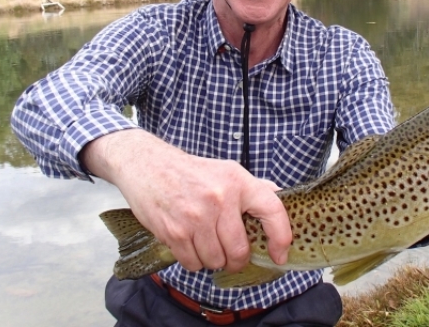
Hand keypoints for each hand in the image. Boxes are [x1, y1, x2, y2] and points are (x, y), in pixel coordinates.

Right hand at [82, 129, 291, 271]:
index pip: (272, 211)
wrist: (148, 165)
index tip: (279, 253)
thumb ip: (254, 186)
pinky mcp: (175, 231)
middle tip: (231, 255)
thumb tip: (279, 198)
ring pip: (216, 261)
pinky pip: (193, 263)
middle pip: (239, 250)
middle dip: (236, 260)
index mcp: (238, 181)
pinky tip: (190, 244)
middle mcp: (220, 198)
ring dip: (213, 260)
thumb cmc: (189, 171)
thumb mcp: (226, 171)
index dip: (281, 238)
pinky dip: (193, 261)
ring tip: (206, 243)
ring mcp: (197, 216)